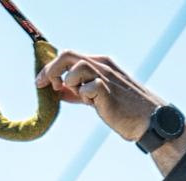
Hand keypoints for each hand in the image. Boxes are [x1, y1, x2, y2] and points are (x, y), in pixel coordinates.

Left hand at [35, 52, 164, 139]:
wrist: (146, 120)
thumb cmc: (122, 109)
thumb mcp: (97, 96)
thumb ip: (78, 91)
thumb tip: (58, 91)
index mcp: (99, 63)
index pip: (69, 56)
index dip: (51, 67)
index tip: (40, 81)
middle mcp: (102, 65)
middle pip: (68, 55)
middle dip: (51, 70)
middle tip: (42, 84)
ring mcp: (106, 77)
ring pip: (76, 67)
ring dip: (70, 83)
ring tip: (80, 97)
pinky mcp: (108, 91)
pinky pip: (88, 87)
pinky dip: (83, 95)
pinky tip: (92, 103)